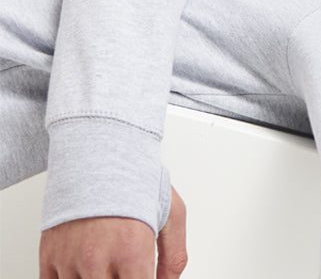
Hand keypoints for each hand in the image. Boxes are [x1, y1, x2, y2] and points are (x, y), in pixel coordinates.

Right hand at [38, 185, 187, 277]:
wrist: (98, 151)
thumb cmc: (135, 179)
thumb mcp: (171, 213)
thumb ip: (174, 257)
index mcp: (132, 248)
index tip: (142, 278)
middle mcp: (98, 257)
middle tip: (123, 269)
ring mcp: (70, 259)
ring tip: (106, 266)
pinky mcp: (48, 257)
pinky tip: (84, 272)